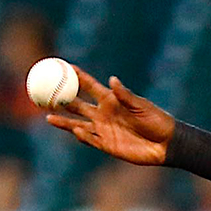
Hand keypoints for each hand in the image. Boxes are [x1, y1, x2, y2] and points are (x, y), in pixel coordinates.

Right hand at [44, 64, 176, 166]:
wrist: (167, 144)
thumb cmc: (158, 121)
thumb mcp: (142, 107)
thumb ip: (126, 96)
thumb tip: (112, 80)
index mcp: (111, 100)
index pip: (89, 86)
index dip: (76, 76)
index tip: (61, 65)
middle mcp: (103, 114)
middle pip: (76, 105)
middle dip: (60, 99)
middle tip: (43, 93)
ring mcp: (104, 129)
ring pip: (78, 124)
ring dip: (64, 121)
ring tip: (48, 116)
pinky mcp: (108, 145)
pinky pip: (90, 139)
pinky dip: (82, 135)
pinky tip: (75, 130)